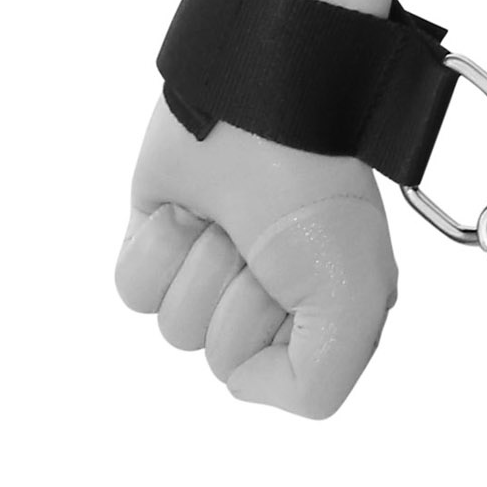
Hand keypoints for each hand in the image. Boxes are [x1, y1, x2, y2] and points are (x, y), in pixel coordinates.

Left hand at [114, 97, 396, 418]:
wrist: (260, 100)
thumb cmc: (316, 187)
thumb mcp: (355, 303)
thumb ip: (317, 386)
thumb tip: (239, 385)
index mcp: (321, 313)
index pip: (274, 379)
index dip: (273, 331)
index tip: (294, 273)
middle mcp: (266, 296)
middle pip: (217, 352)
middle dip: (234, 293)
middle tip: (260, 239)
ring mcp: (210, 266)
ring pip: (171, 324)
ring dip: (198, 265)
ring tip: (229, 218)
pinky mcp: (161, 238)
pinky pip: (132, 290)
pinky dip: (157, 249)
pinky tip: (189, 211)